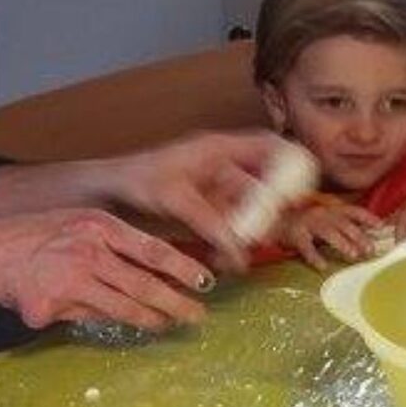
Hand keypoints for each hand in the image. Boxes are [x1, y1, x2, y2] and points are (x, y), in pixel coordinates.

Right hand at [0, 208, 213, 330]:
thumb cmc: (39, 238)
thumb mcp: (80, 226)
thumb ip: (114, 247)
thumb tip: (159, 273)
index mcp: (100, 226)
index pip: (152, 248)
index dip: (182, 267)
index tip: (206, 281)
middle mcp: (88, 251)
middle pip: (144, 283)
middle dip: (177, 303)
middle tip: (198, 316)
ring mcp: (69, 279)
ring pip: (123, 307)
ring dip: (150, 319)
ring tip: (167, 325)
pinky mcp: (51, 306)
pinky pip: (88, 319)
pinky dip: (99, 321)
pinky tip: (104, 320)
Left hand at [96, 130, 289, 269]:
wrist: (105, 196)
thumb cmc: (136, 182)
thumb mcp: (175, 199)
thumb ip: (211, 222)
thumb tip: (240, 249)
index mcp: (218, 148)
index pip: (268, 145)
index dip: (290, 163)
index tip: (300, 190)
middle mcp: (223, 166)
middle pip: (265, 182)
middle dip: (272, 209)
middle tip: (271, 233)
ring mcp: (216, 189)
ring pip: (250, 209)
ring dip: (251, 232)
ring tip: (242, 255)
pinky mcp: (207, 211)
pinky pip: (231, 226)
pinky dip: (232, 243)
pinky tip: (225, 261)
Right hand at [282, 198, 390, 271]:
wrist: (275, 220)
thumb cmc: (306, 222)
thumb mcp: (327, 219)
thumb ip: (344, 225)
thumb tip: (368, 237)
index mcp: (331, 209)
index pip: (353, 211)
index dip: (367, 217)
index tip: (381, 226)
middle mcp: (321, 213)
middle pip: (343, 224)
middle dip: (358, 236)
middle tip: (370, 249)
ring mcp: (308, 223)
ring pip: (328, 232)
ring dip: (342, 243)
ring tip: (353, 254)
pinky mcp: (295, 235)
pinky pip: (306, 247)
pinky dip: (314, 257)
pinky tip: (322, 266)